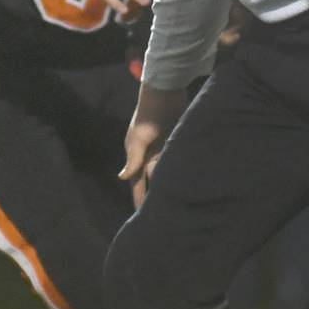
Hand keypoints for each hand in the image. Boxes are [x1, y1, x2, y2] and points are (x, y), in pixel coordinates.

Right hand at [119, 84, 188, 205]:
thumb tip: (122, 178)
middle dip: (155, 196)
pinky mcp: (174, 139)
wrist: (166, 89)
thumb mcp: (140, 136)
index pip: (137, 183)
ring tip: (177, 203)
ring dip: (168, 185)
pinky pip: (174, 160)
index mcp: (137, 155)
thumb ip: (134, 157)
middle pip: (151, 180)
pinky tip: (186, 181)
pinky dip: (177, 171)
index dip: (140, 199)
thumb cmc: (151, 112)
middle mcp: (148, 154)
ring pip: (163, 172)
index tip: (143, 219)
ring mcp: (161, 147)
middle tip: (164, 215)